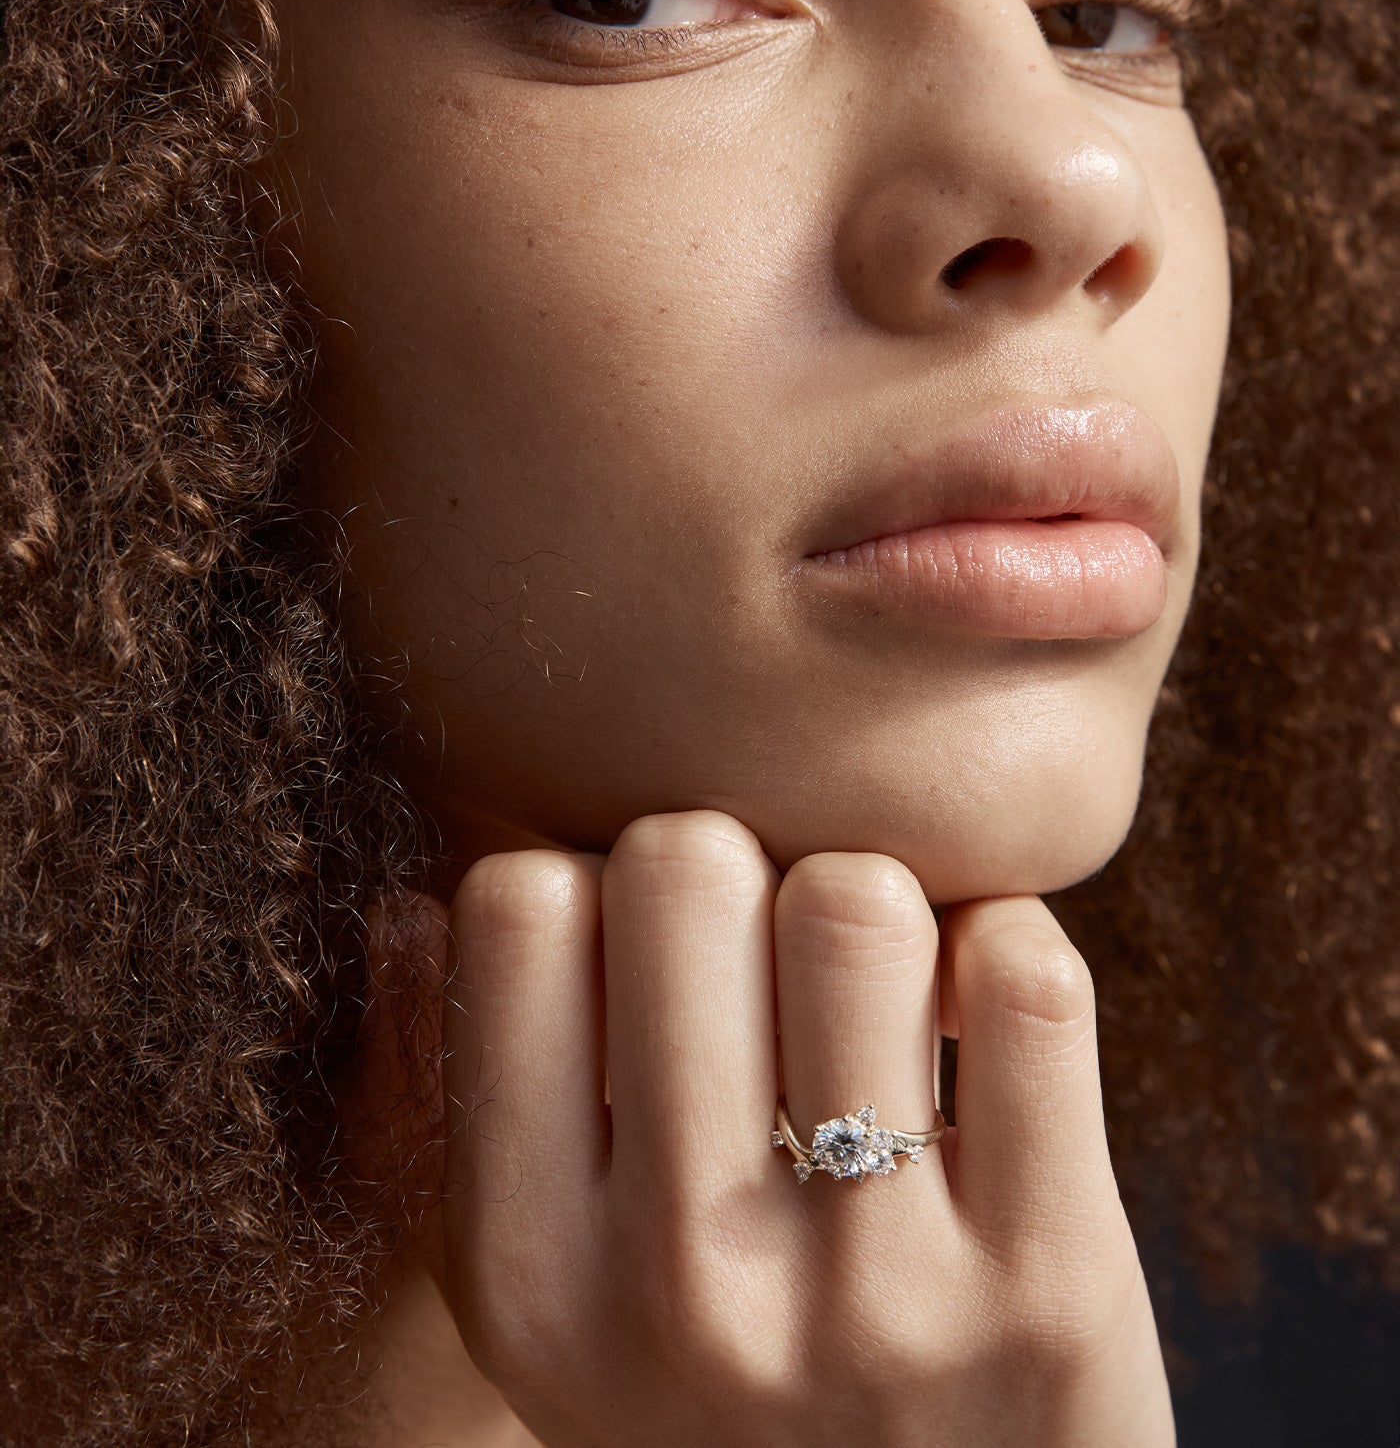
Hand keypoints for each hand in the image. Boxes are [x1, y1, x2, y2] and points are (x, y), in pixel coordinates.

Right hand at [439, 809, 1173, 1446]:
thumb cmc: (723, 1401)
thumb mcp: (554, 1306)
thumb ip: (474, 1104)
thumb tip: (406, 900)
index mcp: (529, 1269)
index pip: (516, 904)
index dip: (596, 890)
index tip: (653, 961)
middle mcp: (682, 1283)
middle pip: (686, 864)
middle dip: (737, 869)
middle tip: (770, 960)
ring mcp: (874, 1293)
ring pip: (857, 899)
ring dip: (875, 910)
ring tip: (874, 996)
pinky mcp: (1049, 1287)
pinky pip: (1025, 978)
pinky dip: (1005, 951)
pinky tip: (983, 1032)